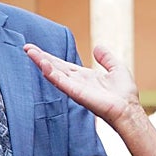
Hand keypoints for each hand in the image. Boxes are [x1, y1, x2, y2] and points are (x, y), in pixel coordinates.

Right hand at [23, 44, 143, 129]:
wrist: (128, 109)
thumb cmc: (124, 94)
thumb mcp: (116, 68)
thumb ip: (106, 58)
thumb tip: (97, 46)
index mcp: (84, 77)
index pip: (62, 65)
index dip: (50, 57)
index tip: (37, 49)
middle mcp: (76, 82)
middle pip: (54, 68)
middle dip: (40, 58)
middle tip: (26, 48)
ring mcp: (75, 88)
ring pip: (54, 74)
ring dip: (42, 63)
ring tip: (30, 52)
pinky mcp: (77, 94)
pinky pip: (62, 83)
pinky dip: (52, 74)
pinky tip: (43, 65)